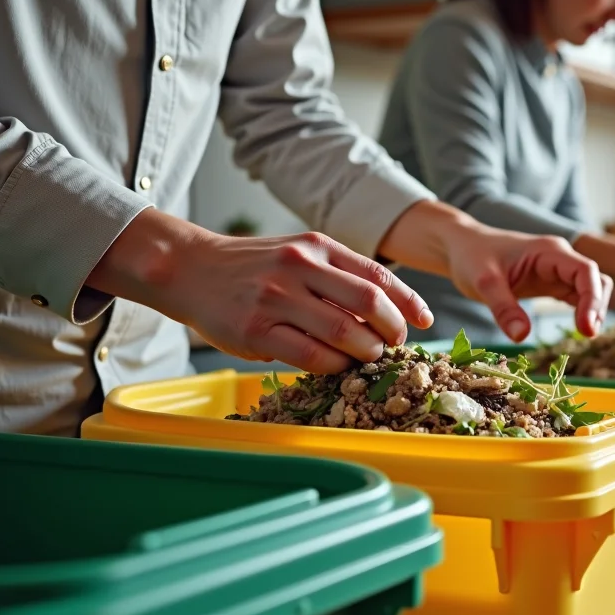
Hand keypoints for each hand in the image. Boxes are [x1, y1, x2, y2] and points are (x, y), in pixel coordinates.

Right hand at [87, 208, 433, 372]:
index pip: (378, 276)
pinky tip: (336, 367)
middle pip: (368, 302)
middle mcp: (299, 267)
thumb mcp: (298, 254)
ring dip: (365, 352)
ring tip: (367, 358)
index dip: (408, 302)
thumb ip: (338, 278)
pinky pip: (310, 355)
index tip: (424, 321)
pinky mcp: (256, 330)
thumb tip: (387, 314)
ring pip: (342, 332)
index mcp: (317, 247)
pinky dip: (333, 366)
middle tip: (393, 345)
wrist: (190, 269)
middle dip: (392, 330)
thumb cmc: (253, 268)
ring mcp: (276, 298)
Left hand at [378, 202, 612, 341]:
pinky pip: (577, 296)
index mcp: (549, 251)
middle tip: (587, 335)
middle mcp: (559, 258)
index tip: (587, 328)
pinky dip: (582, 311)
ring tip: (585, 334)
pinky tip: (579, 328)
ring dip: (593, 310)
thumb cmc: (471, 257)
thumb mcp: (483, 283)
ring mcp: (557, 269)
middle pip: (596, 281)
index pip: (585, 272)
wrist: (462, 246)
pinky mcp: (551, 282)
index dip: (592, 300)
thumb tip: (521, 337)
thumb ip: (503, 308)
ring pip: (591, 289)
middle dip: (597, 307)